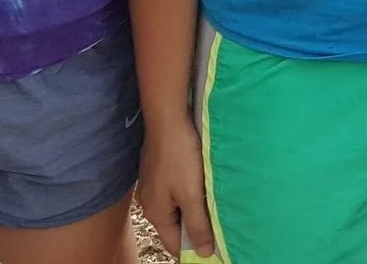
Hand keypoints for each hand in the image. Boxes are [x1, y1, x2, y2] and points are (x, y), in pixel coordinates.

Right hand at [139, 122, 213, 258]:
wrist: (168, 117)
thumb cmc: (179, 155)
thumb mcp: (192, 194)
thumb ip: (198, 224)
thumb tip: (203, 253)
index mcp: (156, 213)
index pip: (174, 244)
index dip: (193, 248)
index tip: (213, 247)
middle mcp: (150, 202)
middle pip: (174, 225)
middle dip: (194, 225)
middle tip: (216, 222)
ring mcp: (152, 184)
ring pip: (175, 205)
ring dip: (191, 205)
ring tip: (210, 200)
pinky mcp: (158, 168)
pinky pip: (173, 188)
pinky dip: (186, 189)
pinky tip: (198, 180)